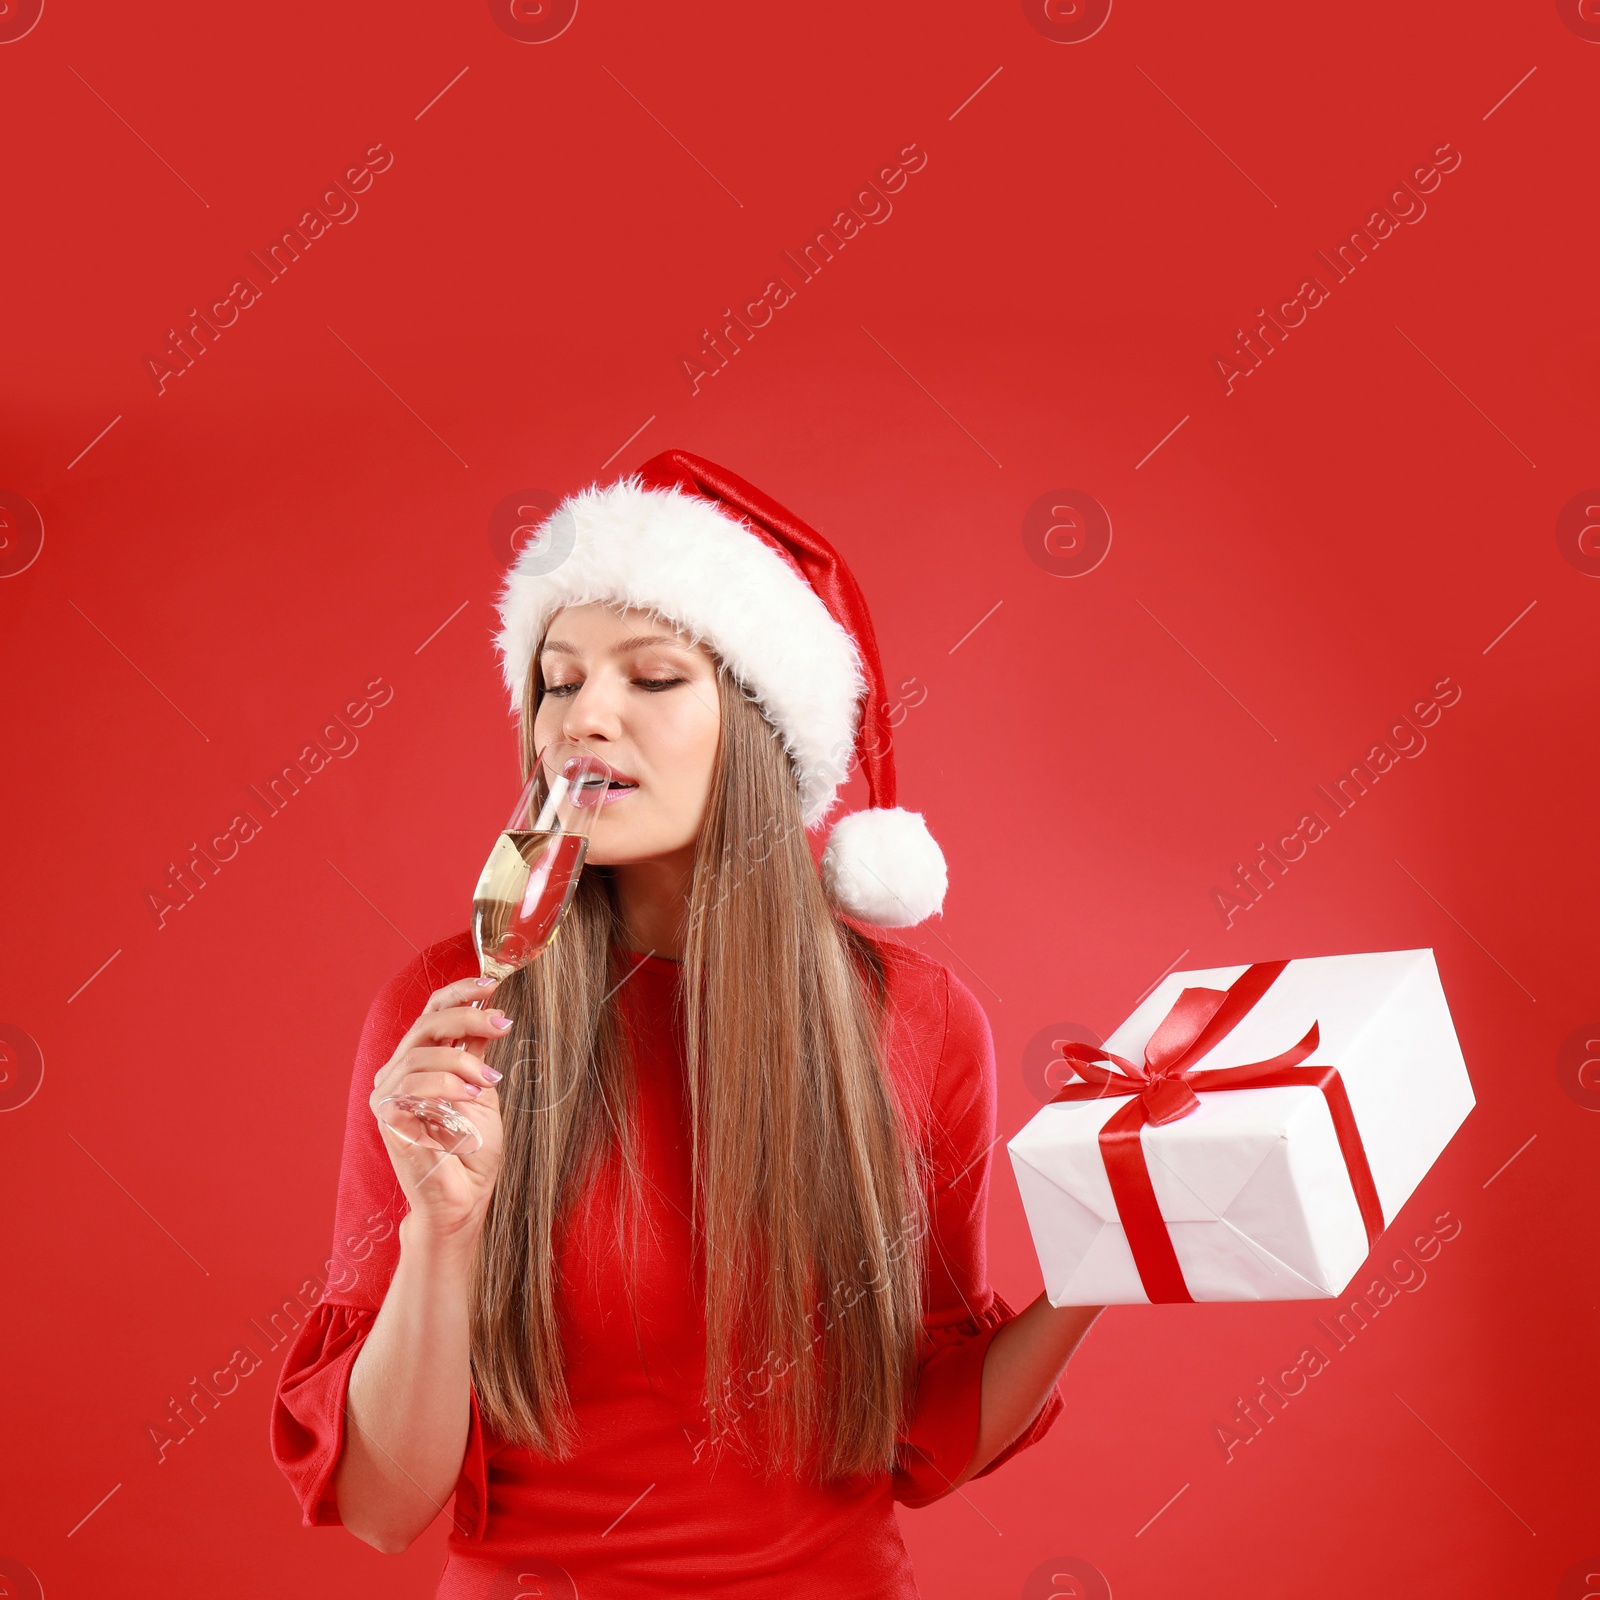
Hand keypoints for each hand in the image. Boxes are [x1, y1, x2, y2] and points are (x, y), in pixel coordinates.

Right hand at [370, 975, 510, 1246]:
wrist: (462, 1200)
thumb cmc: (472, 1152)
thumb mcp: (483, 1092)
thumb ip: (476, 1057)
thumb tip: (490, 1015)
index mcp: (420, 1063)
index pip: (430, 1013)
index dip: (458, 993)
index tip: (491, 984)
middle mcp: (398, 1074)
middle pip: (425, 1025)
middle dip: (467, 1018)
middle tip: (502, 1024)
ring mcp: (389, 1096)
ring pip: (420, 1054)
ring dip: (461, 1061)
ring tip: (488, 1081)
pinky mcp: (386, 1119)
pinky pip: (411, 1087)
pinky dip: (444, 1086)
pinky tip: (469, 1096)